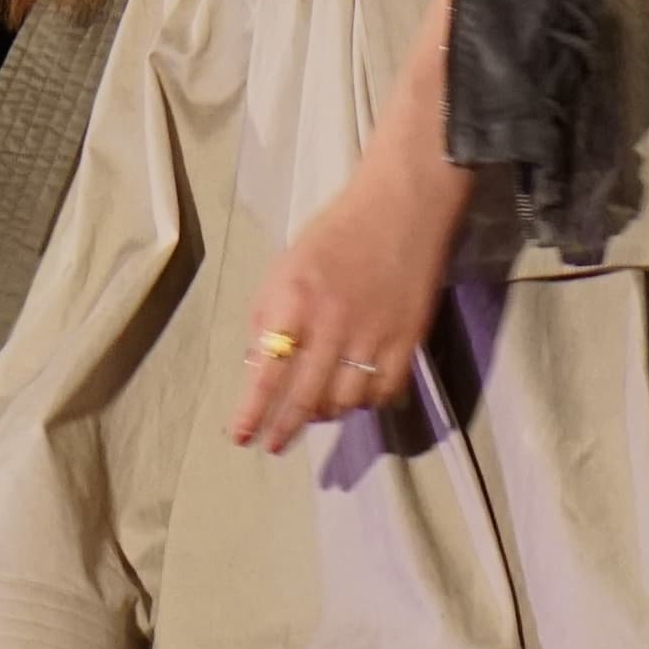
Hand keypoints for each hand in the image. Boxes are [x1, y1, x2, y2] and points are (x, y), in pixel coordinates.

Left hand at [235, 0, 480, 455]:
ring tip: (312, 413)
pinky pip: (384, 392)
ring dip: (323, 415)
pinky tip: (353, 398)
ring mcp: (375, 334)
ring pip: (345, 403)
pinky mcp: (409, 340)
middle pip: (304, 397)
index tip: (240, 435)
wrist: (405, 203)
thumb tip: (257, 366)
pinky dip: (365, 404)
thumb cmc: (338, 231)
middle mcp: (333, 323)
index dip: (252, 411)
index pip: (266, 370)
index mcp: (295, 298)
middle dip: (283, 428)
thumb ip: (268, 315)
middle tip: (271, 445)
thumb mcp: (287, 266)